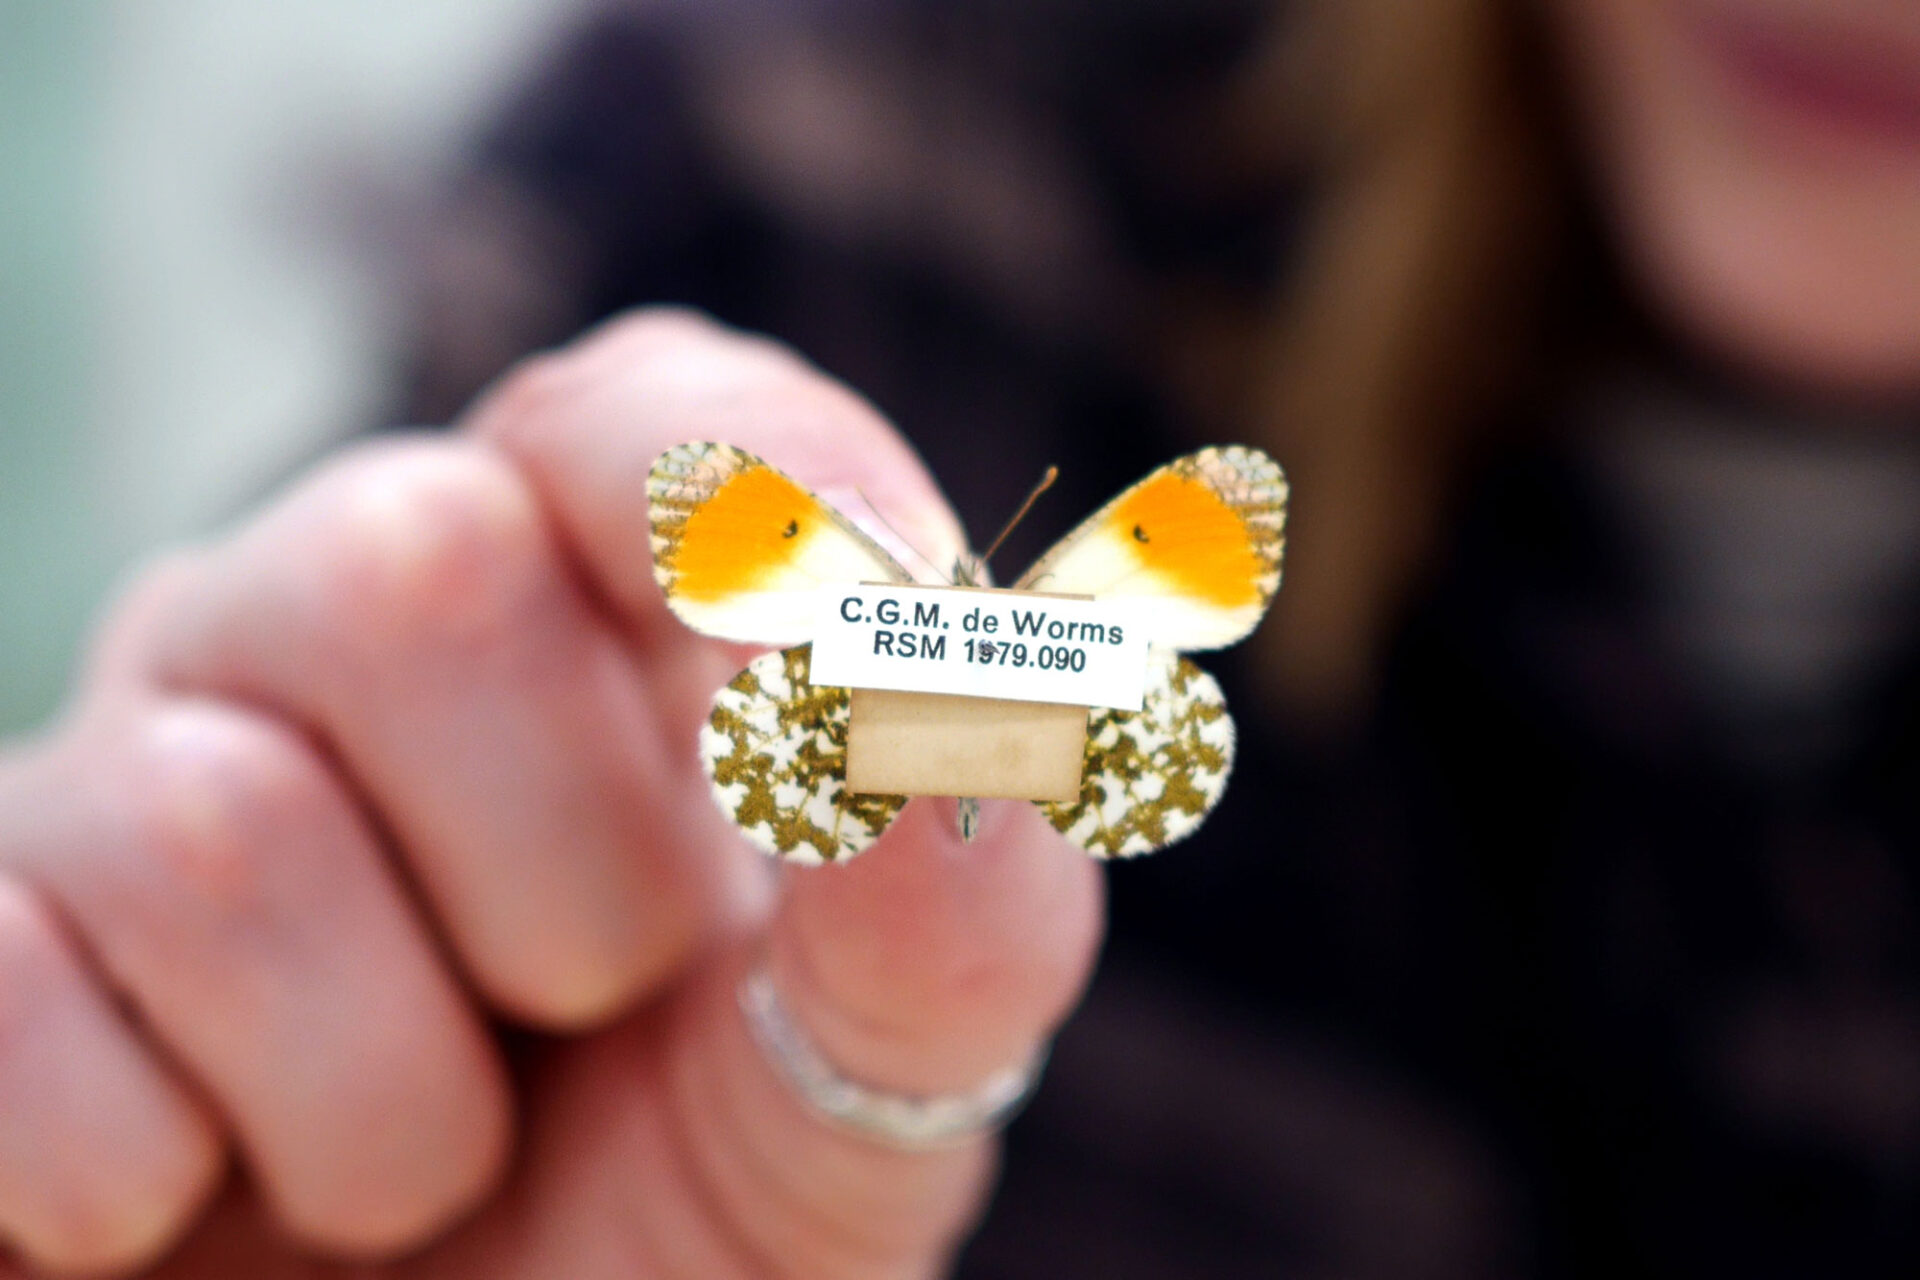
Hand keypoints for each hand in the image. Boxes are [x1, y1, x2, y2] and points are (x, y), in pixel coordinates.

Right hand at [0, 311, 1103, 1277]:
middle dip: (560, 888)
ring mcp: (128, 772)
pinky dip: (147, 1172)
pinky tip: (198, 1200)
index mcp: (601, 620)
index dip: (765, 507)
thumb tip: (950, 722)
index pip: (659, 418)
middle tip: (578, 1023)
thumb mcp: (853, 1103)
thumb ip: (945, 931)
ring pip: (209, 820)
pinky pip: (0, 987)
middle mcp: (345, 633)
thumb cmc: (666, 1229)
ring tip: (418, 1159)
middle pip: (408, 569)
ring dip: (383, 1097)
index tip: (862, 665)